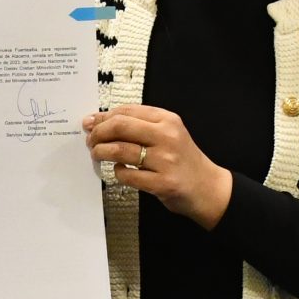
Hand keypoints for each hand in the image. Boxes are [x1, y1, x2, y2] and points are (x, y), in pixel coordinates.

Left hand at [86, 104, 232, 227]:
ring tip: (97, 154)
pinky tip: (119, 171)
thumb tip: (99, 121)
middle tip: (90, 140)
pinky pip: (128, 175)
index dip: (103, 117)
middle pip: (120, 126)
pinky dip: (118, 172)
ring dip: (101, 152)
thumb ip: (139, 126)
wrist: (207, 187)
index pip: (127, 111)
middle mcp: (167, 136)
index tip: (91, 123)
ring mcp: (165, 160)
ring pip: (120, 150)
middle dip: (98, 132)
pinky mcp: (162, 183)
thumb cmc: (182, 159)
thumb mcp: (168, 134)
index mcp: (167, 120)